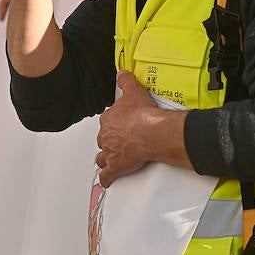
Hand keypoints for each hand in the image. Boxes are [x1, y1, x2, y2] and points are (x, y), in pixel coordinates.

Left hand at [95, 71, 188, 186]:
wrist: (151, 132)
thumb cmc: (143, 115)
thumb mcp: (134, 91)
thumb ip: (126, 81)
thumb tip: (121, 74)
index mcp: (109, 120)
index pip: (106, 123)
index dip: (113, 125)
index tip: (120, 125)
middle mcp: (107, 136)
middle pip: (104, 140)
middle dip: (109, 141)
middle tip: (118, 142)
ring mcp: (111, 152)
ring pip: (102, 157)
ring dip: (105, 158)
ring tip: (110, 160)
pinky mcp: (116, 166)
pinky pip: (107, 175)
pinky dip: (107, 179)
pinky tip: (107, 180)